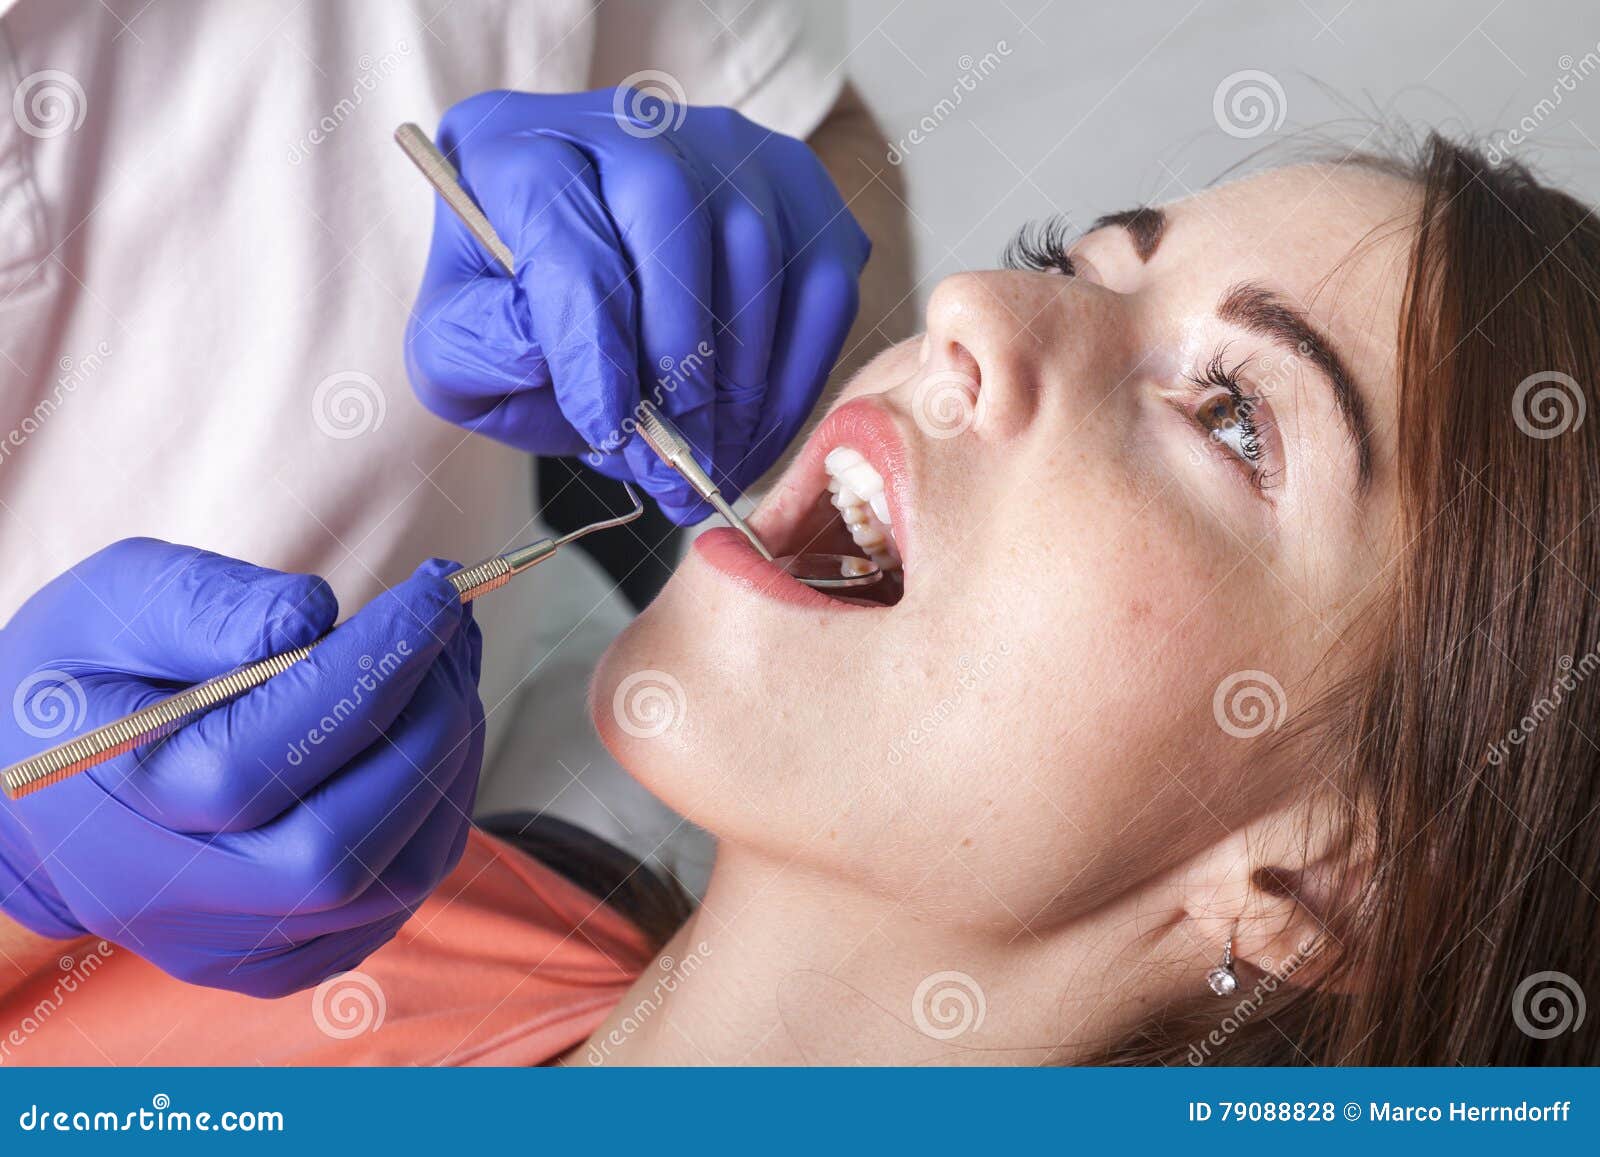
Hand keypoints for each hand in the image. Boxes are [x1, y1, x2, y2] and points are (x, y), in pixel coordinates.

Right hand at [0, 539, 483, 996]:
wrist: (36, 795)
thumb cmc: (83, 681)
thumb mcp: (115, 604)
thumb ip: (206, 607)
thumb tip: (311, 613)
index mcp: (117, 805)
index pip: (261, 761)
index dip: (370, 670)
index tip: (434, 593)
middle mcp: (175, 900)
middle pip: (339, 846)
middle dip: (426, 722)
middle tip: (449, 628)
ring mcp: (234, 945)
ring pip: (391, 880)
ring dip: (447, 763)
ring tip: (447, 668)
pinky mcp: (284, 958)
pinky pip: (397, 897)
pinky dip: (437, 809)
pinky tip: (433, 730)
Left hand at [405, 86, 871, 522]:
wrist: (603, 281)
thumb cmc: (528, 318)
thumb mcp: (460, 347)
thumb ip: (478, 355)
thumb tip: (563, 364)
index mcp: (513, 150)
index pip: (563, 228)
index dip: (592, 341)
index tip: (608, 432)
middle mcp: (623, 122)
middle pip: (669, 209)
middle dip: (680, 356)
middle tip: (678, 459)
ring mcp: (724, 144)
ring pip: (755, 245)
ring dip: (741, 378)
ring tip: (712, 462)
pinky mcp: (797, 187)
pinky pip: (822, 281)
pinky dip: (797, 375)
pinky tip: (755, 437)